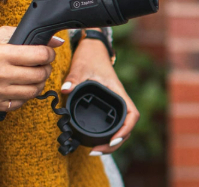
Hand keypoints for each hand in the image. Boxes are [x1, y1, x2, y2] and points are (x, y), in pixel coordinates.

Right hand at [0, 26, 62, 110]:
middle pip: (39, 76)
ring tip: (34, 76)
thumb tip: (55, 42)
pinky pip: (18, 104)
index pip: (39, 56)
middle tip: (43, 65)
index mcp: (1, 54)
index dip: (49, 54)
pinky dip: (25, 96)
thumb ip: (26, 35)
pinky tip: (21, 86)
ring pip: (32, 92)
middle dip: (46, 69)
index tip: (48, 53)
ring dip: (38, 83)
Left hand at [61, 30, 138, 155]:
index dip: (125, 130)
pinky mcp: (107, 104)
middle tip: (97, 150)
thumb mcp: (81, 66)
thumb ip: (74, 78)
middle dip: (115, 143)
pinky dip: (106, 134)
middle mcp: (118, 99)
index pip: (132, 114)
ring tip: (95, 150)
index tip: (112, 140)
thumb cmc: (90, 56)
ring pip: (120, 127)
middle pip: (127, 127)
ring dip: (111, 142)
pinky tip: (95, 141)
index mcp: (117, 92)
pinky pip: (112, 122)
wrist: (93, 48)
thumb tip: (66, 89)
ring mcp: (113, 103)